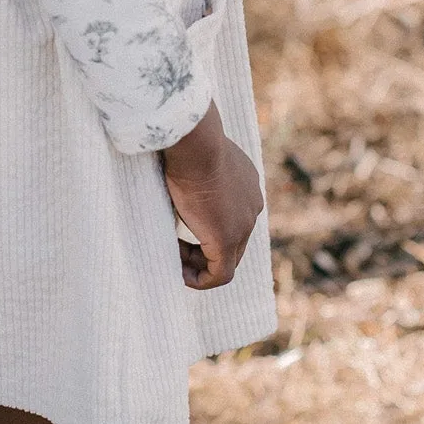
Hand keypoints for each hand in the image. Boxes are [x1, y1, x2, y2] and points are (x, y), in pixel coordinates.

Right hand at [163, 102, 263, 289]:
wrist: (195, 143)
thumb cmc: (187, 143)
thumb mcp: (194, 156)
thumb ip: (192, 169)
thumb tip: (172, 165)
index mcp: (246, 183)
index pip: (231, 217)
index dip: (205, 228)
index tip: (180, 228)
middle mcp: (251, 205)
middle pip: (232, 242)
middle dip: (203, 250)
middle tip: (175, 250)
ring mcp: (244, 224)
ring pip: (226, 259)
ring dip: (199, 264)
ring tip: (174, 261)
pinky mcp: (228, 239)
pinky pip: (220, 274)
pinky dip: (200, 279)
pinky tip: (180, 274)